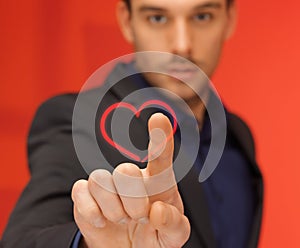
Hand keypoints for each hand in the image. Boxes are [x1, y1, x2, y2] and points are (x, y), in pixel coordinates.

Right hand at [71, 113, 189, 247]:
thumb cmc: (154, 236)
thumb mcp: (172, 237)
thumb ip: (174, 224)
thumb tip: (157, 210)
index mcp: (158, 182)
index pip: (160, 157)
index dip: (160, 138)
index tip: (159, 119)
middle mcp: (132, 177)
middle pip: (126, 171)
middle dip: (133, 202)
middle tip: (139, 217)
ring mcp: (107, 184)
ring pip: (101, 180)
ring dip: (113, 210)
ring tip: (122, 220)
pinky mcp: (85, 194)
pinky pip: (81, 191)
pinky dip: (91, 212)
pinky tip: (101, 222)